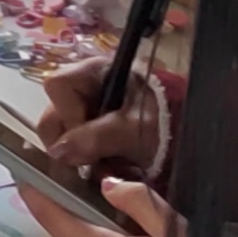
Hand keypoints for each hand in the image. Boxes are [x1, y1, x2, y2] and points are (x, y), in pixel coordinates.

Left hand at [15, 170, 172, 236]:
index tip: (22, 166)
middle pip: (63, 231)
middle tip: (79, 180)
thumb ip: (140, 202)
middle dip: (66, 207)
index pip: (50, 214)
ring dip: (83, 229)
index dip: (33, 189)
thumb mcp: (175, 234)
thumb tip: (107, 183)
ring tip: (109, 210)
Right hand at [34, 66, 169, 185]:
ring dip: (76, 152)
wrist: (184, 136)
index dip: (67, 115)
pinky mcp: (85, 123)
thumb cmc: (161, 123)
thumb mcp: (131, 131)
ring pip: (58, 129)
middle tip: (88, 162)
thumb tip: (57, 152)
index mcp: (92, 70)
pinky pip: (69, 140)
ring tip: (101, 166)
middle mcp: (81, 84)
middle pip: (52, 110)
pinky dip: (82, 155)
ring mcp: (81, 104)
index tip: (85, 141)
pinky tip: (101, 163)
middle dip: (68, 141)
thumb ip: (95, 138)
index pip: (58, 87)